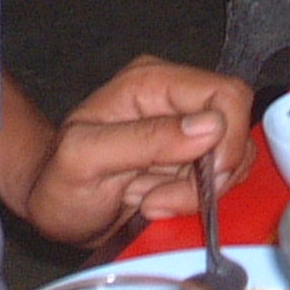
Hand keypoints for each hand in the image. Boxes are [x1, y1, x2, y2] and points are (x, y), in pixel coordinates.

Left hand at [14, 58, 253, 246]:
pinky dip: (199, 203)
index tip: (204, 179)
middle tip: (164, 199)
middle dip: (211, 175)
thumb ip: (146, 139)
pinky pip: (222, 180)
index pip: (226, 94)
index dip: (227, 139)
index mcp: (153, 83)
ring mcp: (188, 131)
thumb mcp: (86, 159)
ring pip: (234, 158)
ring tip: (152, 203)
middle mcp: (177, 99)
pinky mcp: (193, 161)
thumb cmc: (57, 179)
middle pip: (236, 127)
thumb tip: (210, 127)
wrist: (53, 206)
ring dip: (201, 193)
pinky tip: (160, 206)